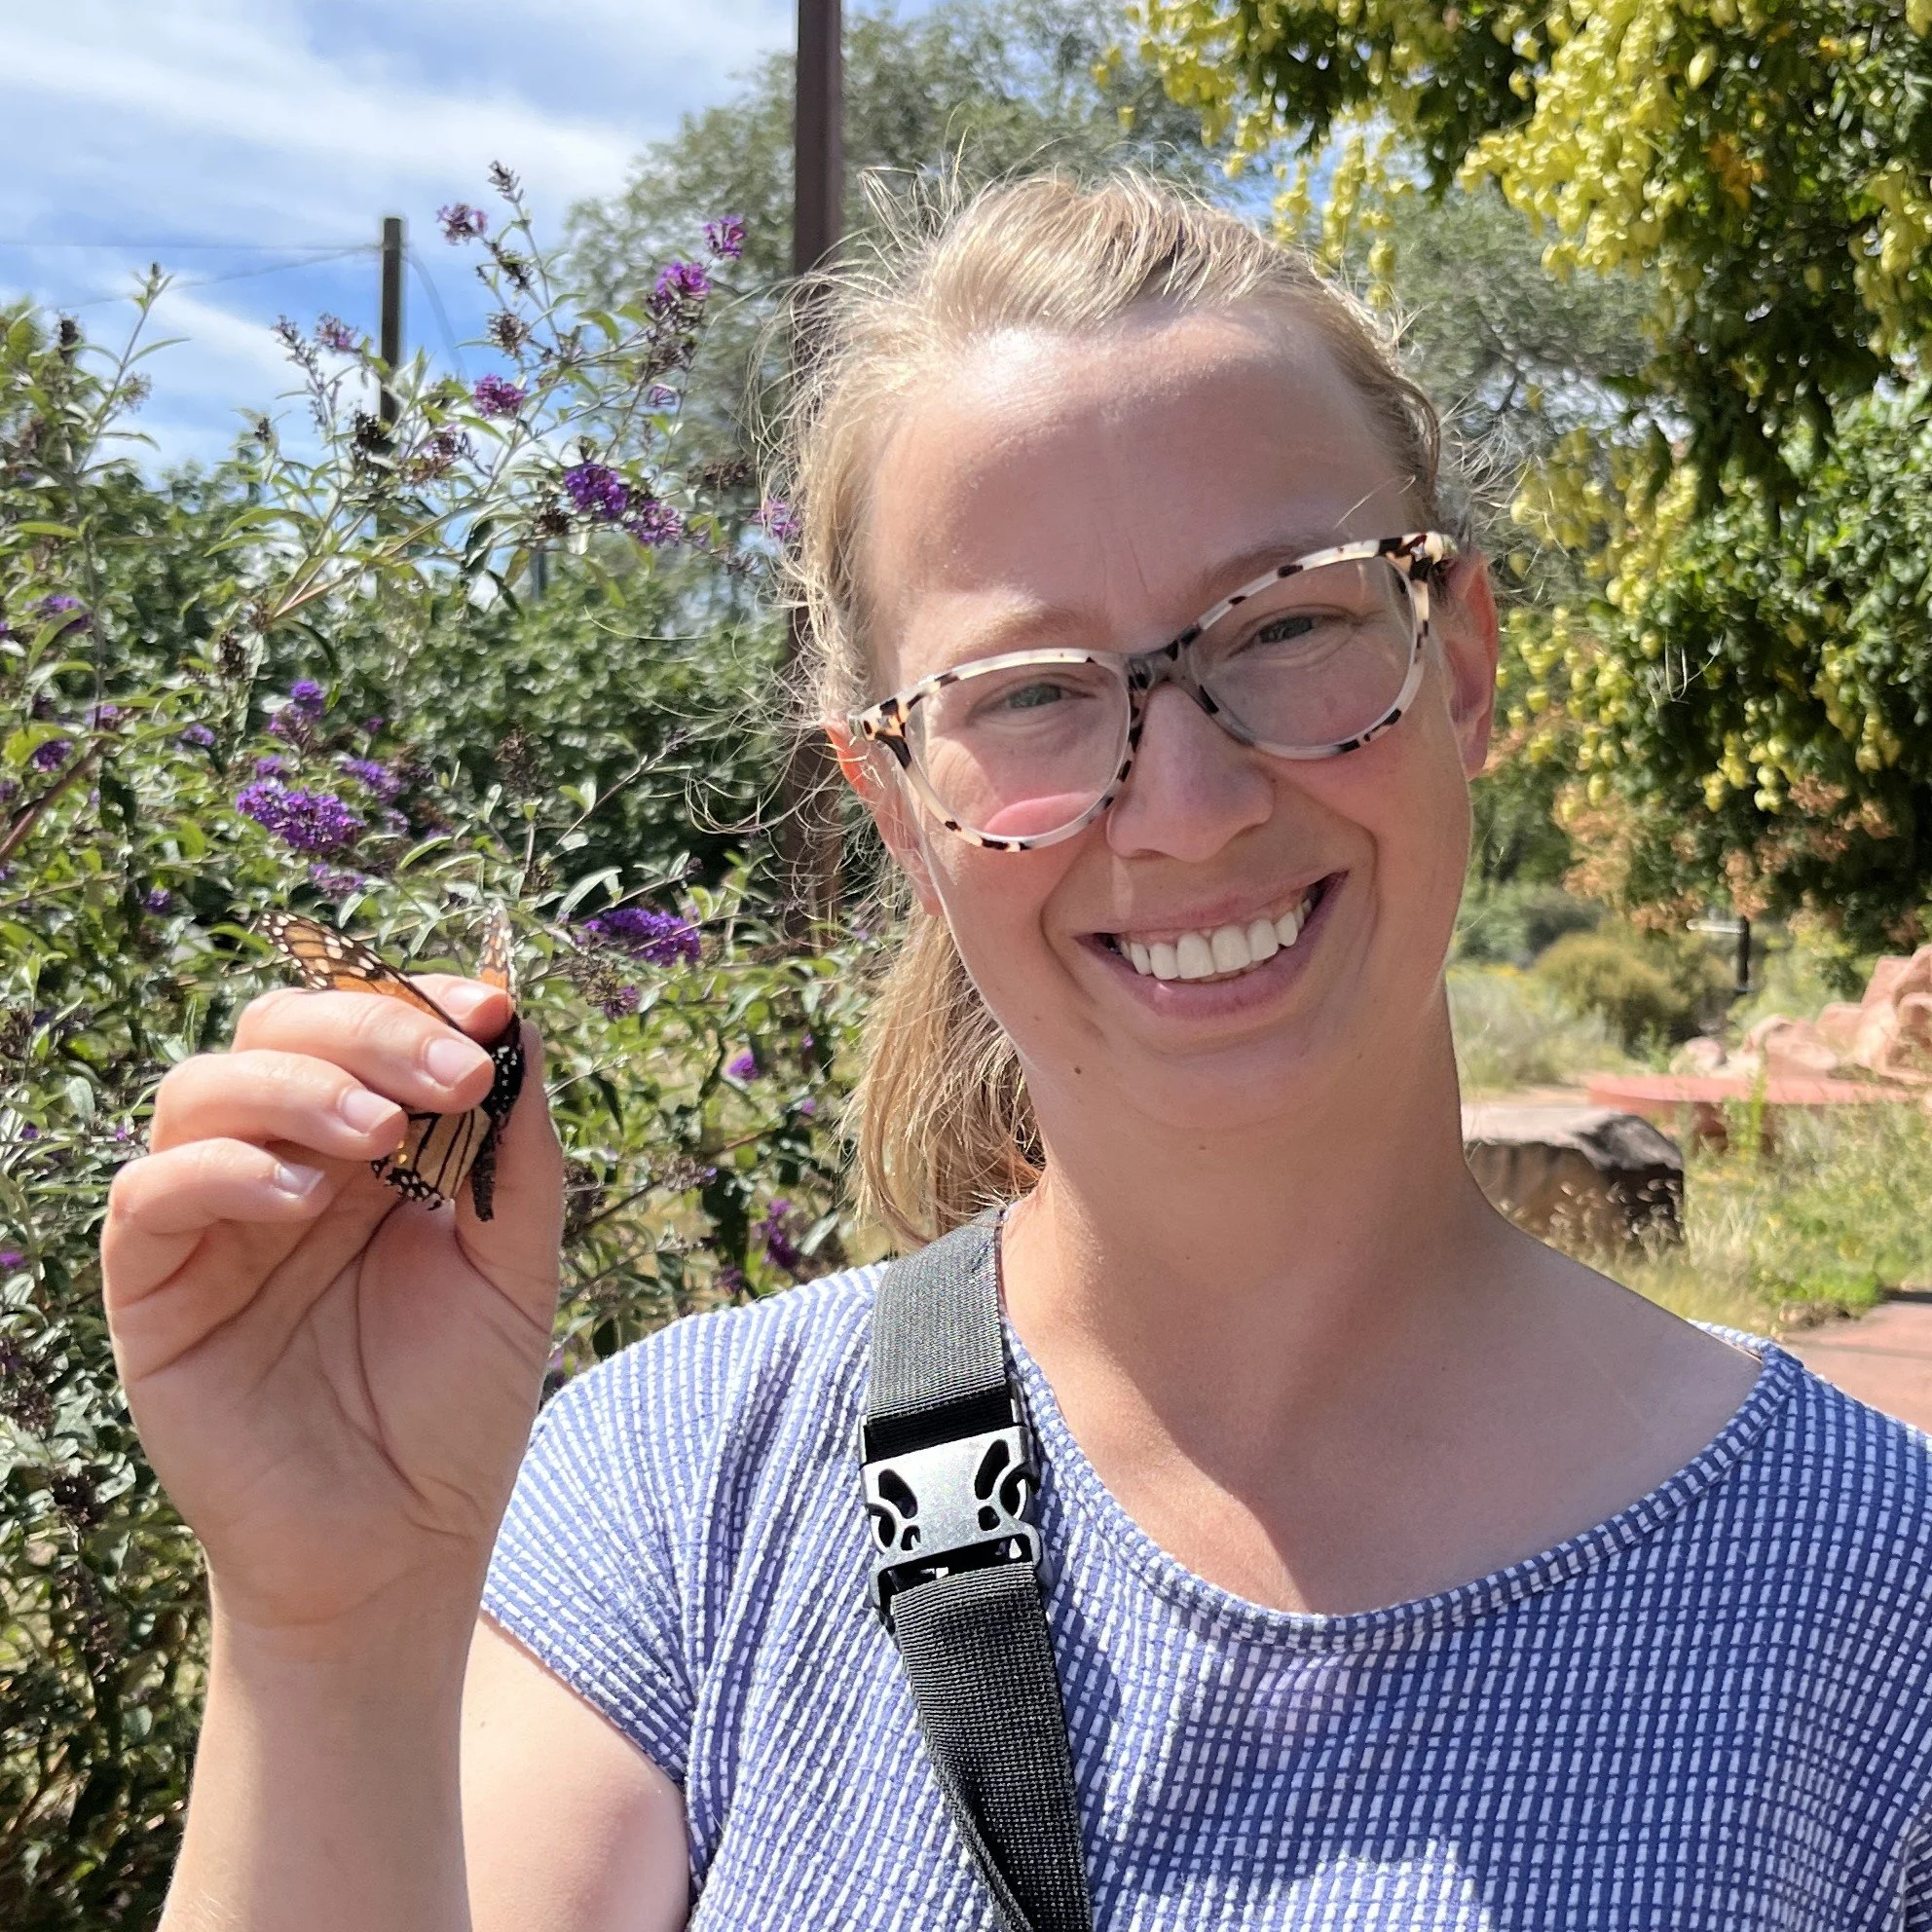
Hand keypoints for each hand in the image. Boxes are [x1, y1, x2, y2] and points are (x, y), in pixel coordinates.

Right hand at [101, 976, 564, 1642]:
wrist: (398, 1555)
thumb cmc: (456, 1410)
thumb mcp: (514, 1267)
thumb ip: (514, 1152)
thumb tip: (513, 1020)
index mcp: (369, 1152)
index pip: (365, 1029)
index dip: (417, 1003)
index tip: (491, 1010)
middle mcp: (283, 1167)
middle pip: (278, 1032)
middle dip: (368, 1031)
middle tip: (450, 1074)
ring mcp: (212, 1224)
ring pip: (201, 1091)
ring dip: (297, 1088)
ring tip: (382, 1133)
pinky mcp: (153, 1293)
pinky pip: (150, 1197)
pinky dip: (222, 1172)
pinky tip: (306, 1201)